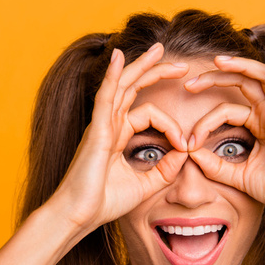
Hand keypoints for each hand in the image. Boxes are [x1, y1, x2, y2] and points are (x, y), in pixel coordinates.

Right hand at [47, 43, 188, 230]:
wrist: (79, 215)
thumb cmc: (104, 202)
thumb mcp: (145, 185)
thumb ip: (166, 169)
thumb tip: (185, 152)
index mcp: (118, 135)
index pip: (150, 114)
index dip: (172, 126)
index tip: (185, 145)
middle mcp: (109, 125)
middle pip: (134, 88)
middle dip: (156, 71)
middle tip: (180, 64)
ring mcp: (102, 125)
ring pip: (123, 85)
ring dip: (141, 66)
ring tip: (159, 49)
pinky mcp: (97, 131)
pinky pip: (106, 97)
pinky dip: (113, 76)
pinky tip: (119, 57)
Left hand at [184, 49, 264, 217]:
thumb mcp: (237, 176)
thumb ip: (215, 166)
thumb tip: (190, 154)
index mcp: (257, 123)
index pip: (225, 110)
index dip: (204, 123)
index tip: (188, 143)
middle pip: (242, 82)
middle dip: (215, 78)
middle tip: (189, 83)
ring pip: (264, 77)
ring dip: (242, 65)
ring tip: (219, 61)